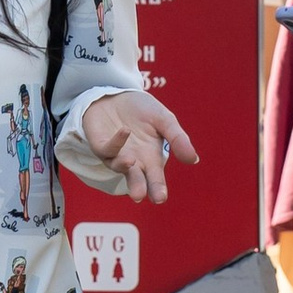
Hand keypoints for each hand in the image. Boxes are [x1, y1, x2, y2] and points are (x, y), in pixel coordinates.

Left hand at [82, 90, 199, 202]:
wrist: (118, 94)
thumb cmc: (142, 110)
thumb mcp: (164, 120)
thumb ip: (178, 139)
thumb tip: (193, 160)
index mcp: (151, 159)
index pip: (155, 179)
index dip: (157, 188)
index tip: (160, 198)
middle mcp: (133, 162)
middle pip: (135, 180)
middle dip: (138, 187)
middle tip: (139, 195)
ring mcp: (114, 154)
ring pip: (117, 166)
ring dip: (123, 165)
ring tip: (131, 161)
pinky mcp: (99, 144)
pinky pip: (106, 148)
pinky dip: (115, 142)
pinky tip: (126, 131)